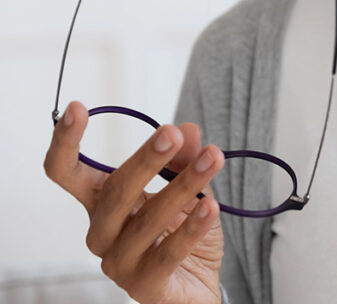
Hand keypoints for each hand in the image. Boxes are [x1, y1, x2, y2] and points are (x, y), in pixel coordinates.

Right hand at [44, 100, 224, 303]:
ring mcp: (118, 262)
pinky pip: (168, 253)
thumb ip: (183, 161)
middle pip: (114, 192)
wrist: (194, 289)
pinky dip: (192, 228)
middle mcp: (102, 232)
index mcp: (102, 203)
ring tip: (214, 158)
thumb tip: (188, 129)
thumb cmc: (180, 234)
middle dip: (145, 160)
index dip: (66, 142)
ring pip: (147, 219)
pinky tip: (211, 206)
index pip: (68, 173)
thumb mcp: (186, 190)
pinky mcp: (144, 285)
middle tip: (171, 133)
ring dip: (184, 185)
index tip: (78, 108)